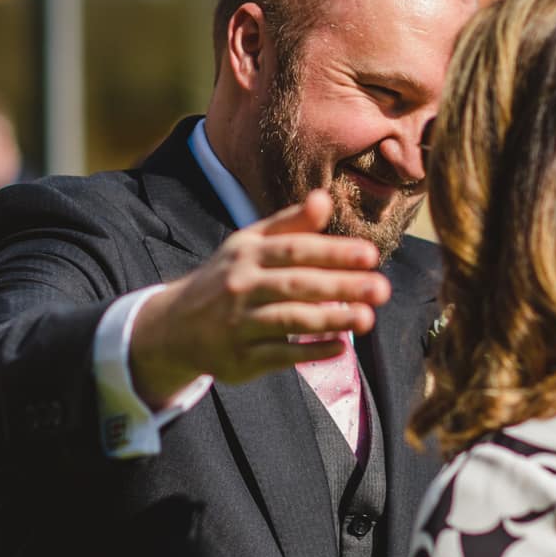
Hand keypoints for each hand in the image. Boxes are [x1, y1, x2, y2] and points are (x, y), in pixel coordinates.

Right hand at [129, 190, 389, 406]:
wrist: (174, 325)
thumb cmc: (226, 278)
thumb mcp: (250, 245)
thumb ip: (290, 224)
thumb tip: (325, 198)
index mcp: (247, 253)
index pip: (295, 250)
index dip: (332, 252)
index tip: (370, 254)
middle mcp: (240, 286)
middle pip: (296, 284)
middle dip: (340, 286)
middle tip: (382, 289)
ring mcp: (238, 324)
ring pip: (288, 320)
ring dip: (330, 320)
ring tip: (367, 319)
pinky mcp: (239, 358)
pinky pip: (279, 355)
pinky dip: (310, 351)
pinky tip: (340, 347)